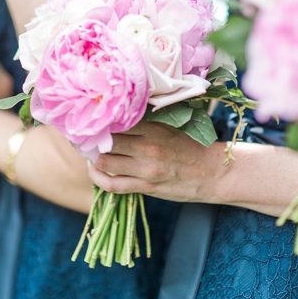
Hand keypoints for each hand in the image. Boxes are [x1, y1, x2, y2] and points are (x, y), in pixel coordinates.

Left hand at [88, 121, 224, 202]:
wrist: (215, 173)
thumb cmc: (190, 146)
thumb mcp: (170, 126)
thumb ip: (145, 120)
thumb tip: (116, 111)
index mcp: (154, 128)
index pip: (115, 120)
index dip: (98, 119)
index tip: (89, 117)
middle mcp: (148, 147)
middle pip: (105, 140)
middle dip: (89, 138)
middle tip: (82, 135)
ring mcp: (146, 169)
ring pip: (104, 162)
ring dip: (91, 157)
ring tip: (89, 152)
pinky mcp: (146, 187)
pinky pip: (112, 185)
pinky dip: (97, 178)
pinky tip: (94, 170)